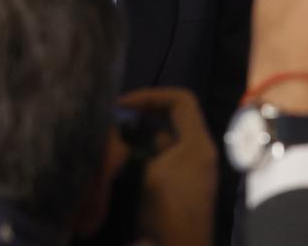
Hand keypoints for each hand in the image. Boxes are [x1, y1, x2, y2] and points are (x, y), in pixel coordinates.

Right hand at [119, 87, 216, 245]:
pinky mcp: (179, 189)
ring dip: (136, 143)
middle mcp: (198, 152)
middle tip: (112, 125)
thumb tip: (110, 131)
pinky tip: (117, 171)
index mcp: (198, 143)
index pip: (181, 100)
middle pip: (170, 121)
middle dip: (140, 120)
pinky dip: (139, 162)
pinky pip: (158, 164)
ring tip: (109, 149)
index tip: (121, 106)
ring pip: (160, 144)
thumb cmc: (169, 211)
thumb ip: (129, 148)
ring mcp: (190, 171)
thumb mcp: (146, 175)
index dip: (151, 96)